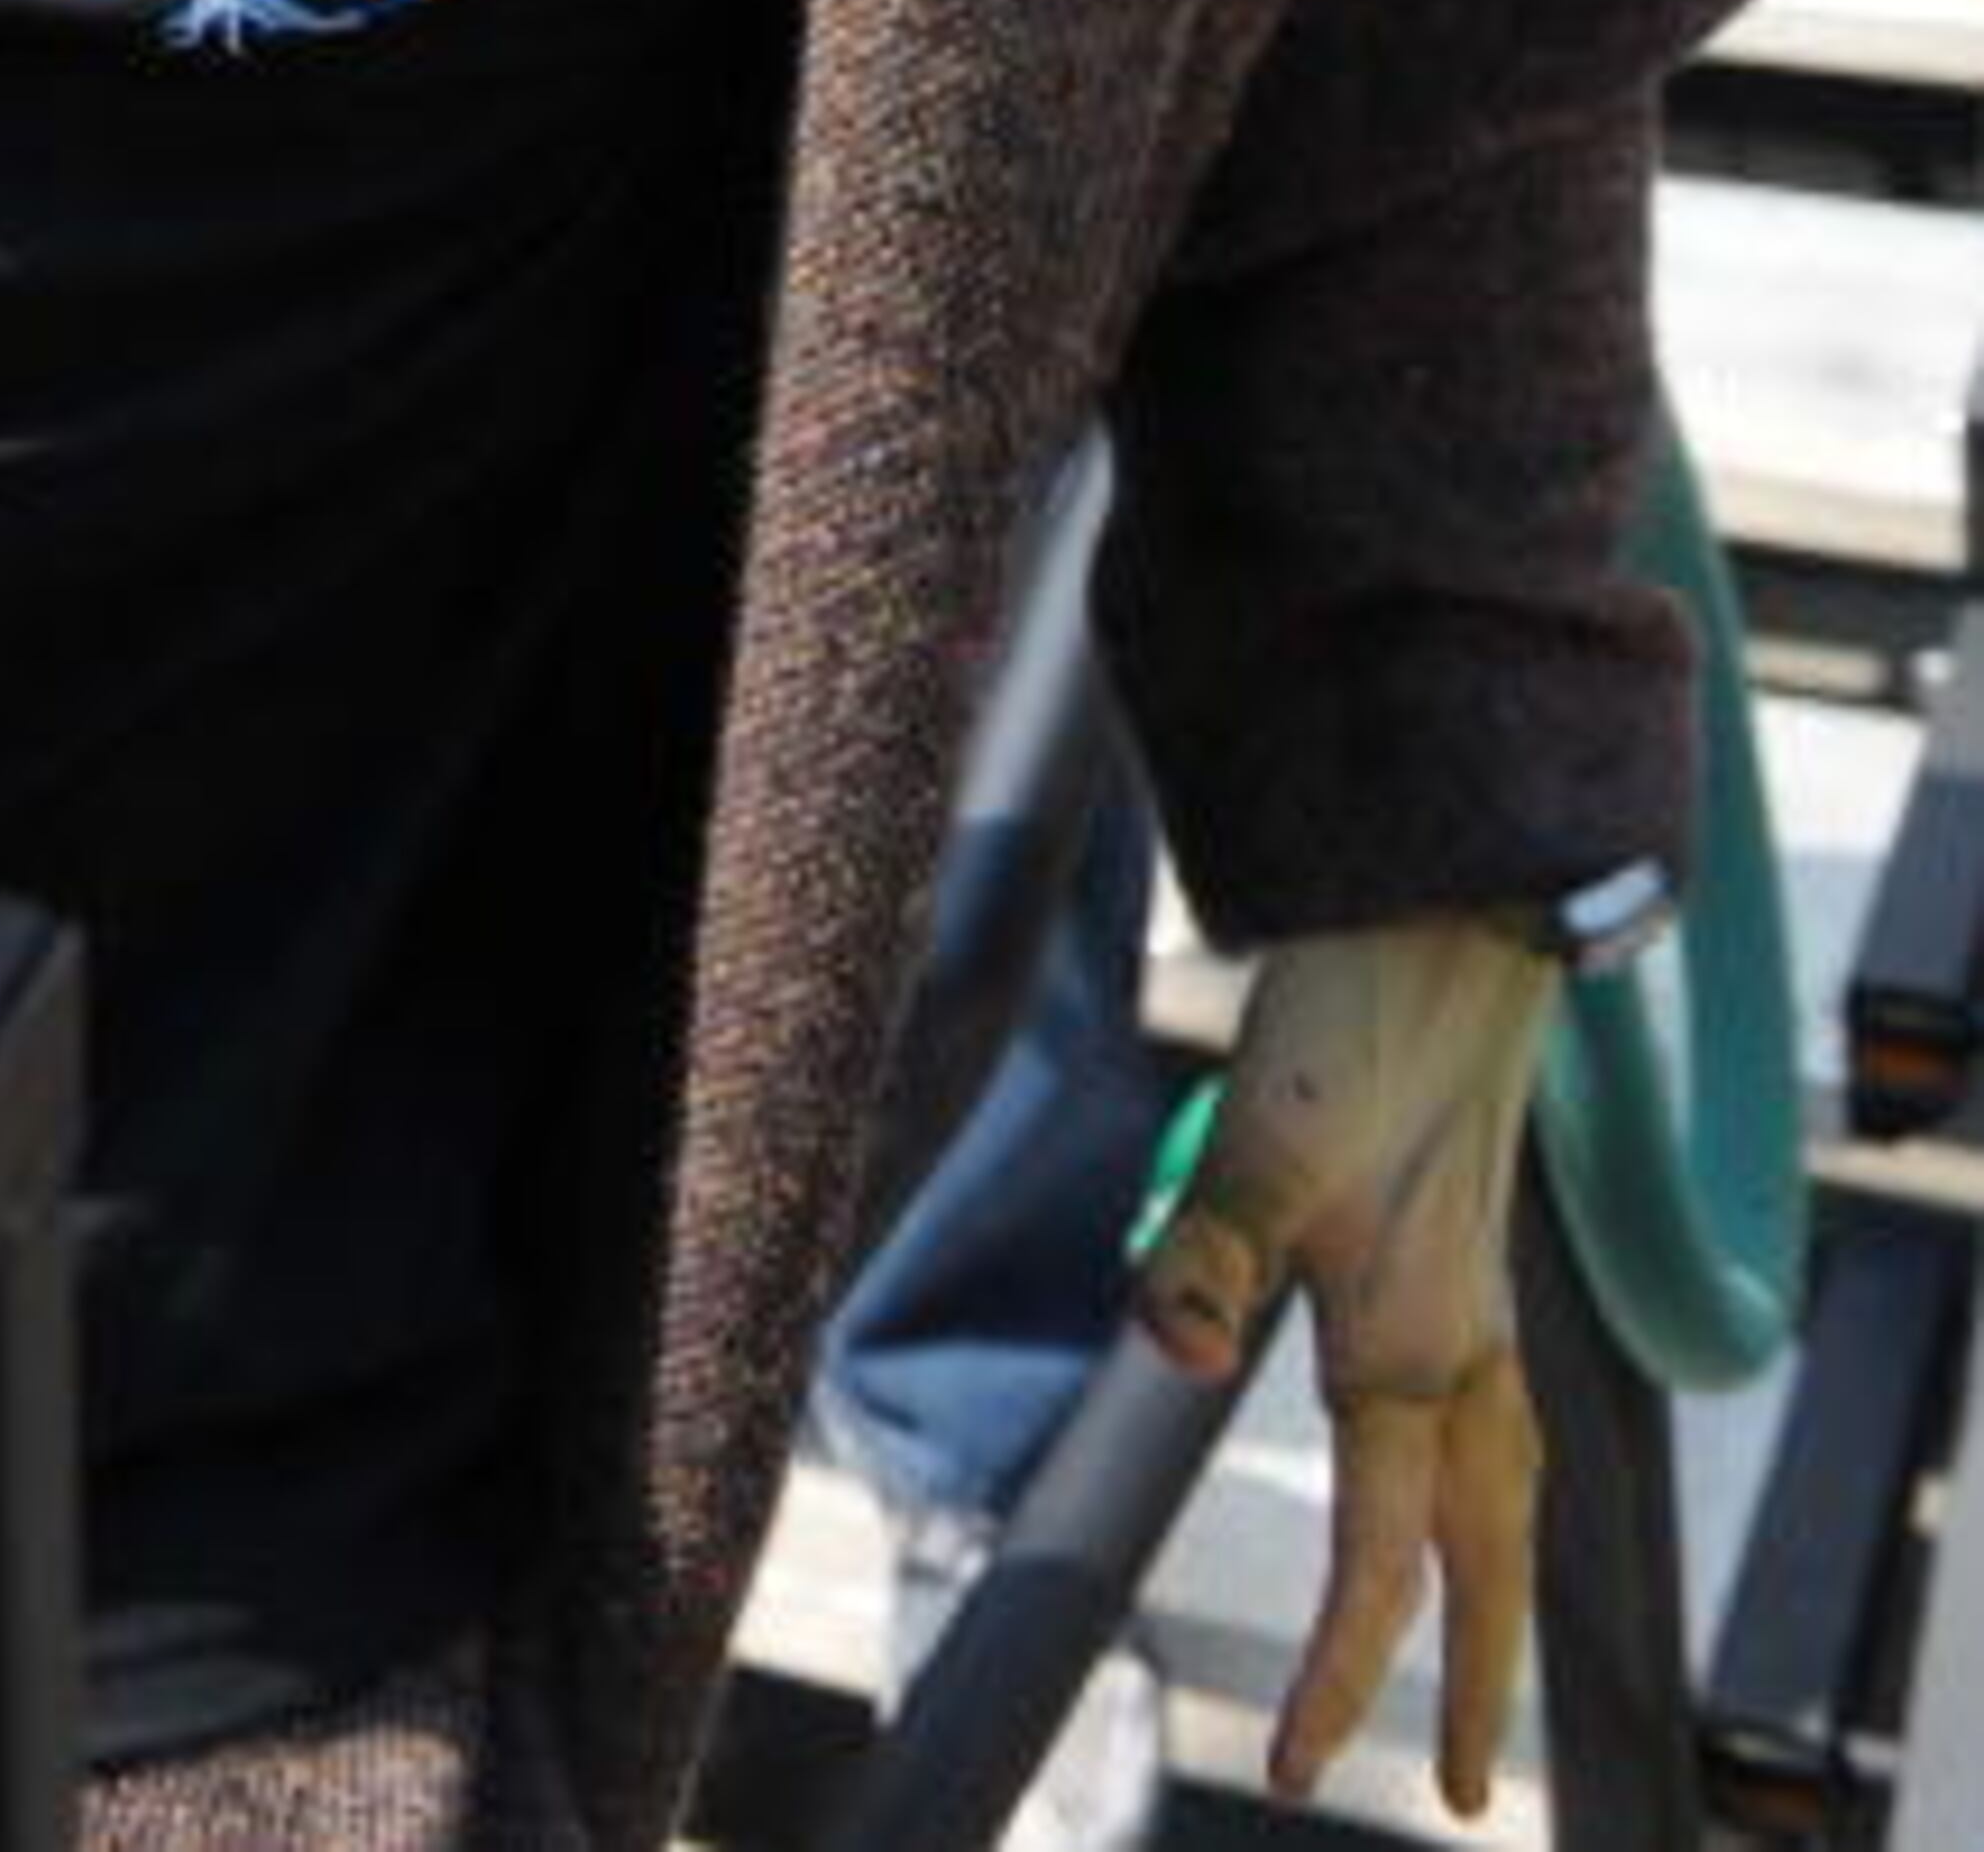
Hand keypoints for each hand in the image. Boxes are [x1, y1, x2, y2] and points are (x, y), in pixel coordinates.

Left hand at [1132, 914, 1554, 1813]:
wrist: (1455, 916)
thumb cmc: (1355, 1025)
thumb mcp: (1261, 1140)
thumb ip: (1208, 1250)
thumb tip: (1173, 1358)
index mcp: (1417, 1347)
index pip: (1386, 1554)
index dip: (1341, 1667)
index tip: (1293, 1767)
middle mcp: (1465, 1341)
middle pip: (1489, 1553)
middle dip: (1473, 1676)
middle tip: (1456, 1791)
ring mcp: (1478, 1295)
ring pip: (1506, 1484)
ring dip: (1498, 1585)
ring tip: (1483, 1659)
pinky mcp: (1468, 1246)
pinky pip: (1503, 1413)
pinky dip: (1494, 1481)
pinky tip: (1463, 1464)